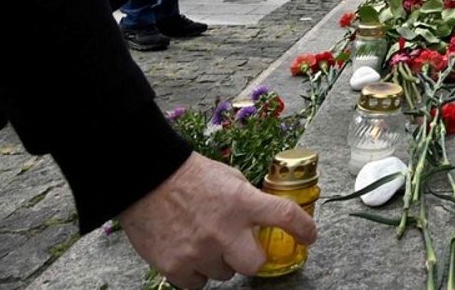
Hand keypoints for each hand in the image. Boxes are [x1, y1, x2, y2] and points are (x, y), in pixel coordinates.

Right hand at [119, 153, 316, 288]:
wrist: (144, 178)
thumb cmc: (187, 175)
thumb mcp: (228, 178)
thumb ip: (248, 199)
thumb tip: (263, 218)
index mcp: (241, 202)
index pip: (284, 216)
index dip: (303, 229)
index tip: (309, 236)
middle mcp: (224, 230)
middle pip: (255, 263)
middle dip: (252, 258)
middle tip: (241, 247)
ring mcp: (199, 251)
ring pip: (224, 275)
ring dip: (219, 262)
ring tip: (203, 241)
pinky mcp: (175, 266)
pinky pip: (197, 283)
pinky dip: (195, 272)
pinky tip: (188, 252)